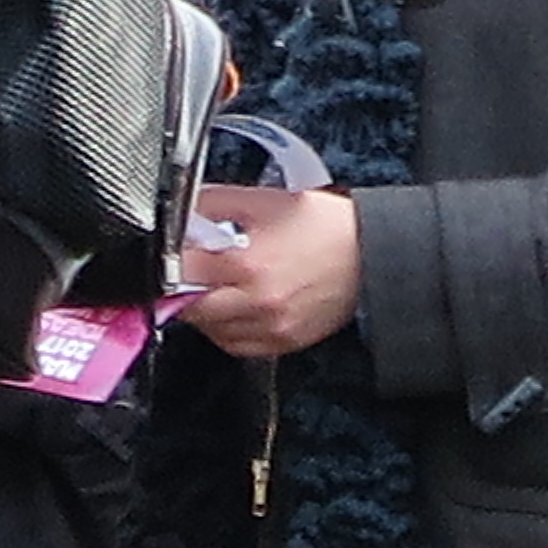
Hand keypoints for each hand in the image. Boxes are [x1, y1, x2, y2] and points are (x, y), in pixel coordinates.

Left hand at [183, 183, 363, 358]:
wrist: (374, 255)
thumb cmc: (329, 228)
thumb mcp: (269, 201)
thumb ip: (219, 202)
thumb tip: (185, 209)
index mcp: (248, 263)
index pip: (180, 271)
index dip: (172, 259)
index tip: (178, 252)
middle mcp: (256, 302)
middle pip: (189, 307)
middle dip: (184, 288)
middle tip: (195, 272)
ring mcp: (270, 327)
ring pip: (210, 330)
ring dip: (205, 310)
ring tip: (220, 287)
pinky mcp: (283, 342)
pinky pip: (236, 346)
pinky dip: (228, 329)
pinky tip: (238, 308)